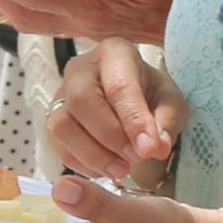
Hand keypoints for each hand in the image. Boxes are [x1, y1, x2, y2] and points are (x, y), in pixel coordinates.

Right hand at [45, 40, 185, 182]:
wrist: (132, 102)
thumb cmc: (150, 97)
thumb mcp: (170, 104)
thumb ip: (166, 123)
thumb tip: (156, 147)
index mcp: (115, 53)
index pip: (119, 86)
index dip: (134, 121)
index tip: (149, 149)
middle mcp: (81, 68)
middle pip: (81, 100)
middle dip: (110, 137)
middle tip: (135, 159)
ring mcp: (61, 93)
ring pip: (62, 124)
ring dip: (93, 154)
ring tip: (121, 169)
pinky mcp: (51, 118)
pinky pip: (55, 144)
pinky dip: (80, 163)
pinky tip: (104, 169)